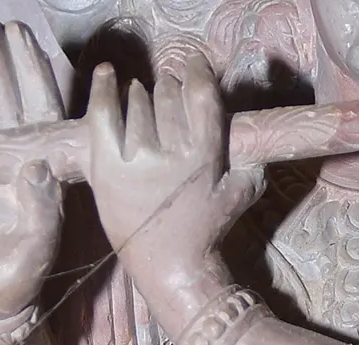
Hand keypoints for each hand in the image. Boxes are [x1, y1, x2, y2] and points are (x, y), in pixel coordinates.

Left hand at [85, 53, 260, 330]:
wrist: (170, 269)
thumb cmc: (203, 235)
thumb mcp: (236, 200)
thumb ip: (249, 171)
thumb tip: (256, 150)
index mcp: (204, 158)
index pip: (202, 98)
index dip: (198, 72)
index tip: (194, 62)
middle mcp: (172, 154)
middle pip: (169, 97)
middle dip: (169, 87)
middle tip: (167, 89)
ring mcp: (138, 159)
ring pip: (139, 103)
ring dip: (141, 94)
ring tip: (141, 95)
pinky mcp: (107, 166)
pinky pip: (102, 115)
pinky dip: (104, 89)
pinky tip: (107, 74)